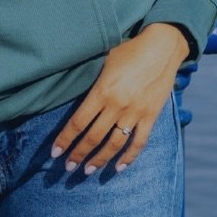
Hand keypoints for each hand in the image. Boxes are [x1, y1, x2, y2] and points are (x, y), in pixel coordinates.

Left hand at [48, 22, 188, 176]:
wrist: (162, 46)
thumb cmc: (129, 49)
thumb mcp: (104, 59)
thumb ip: (90, 78)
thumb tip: (68, 87)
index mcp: (102, 91)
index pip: (78, 123)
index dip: (65, 140)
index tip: (55, 153)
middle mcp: (117, 105)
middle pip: (93, 138)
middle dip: (78, 155)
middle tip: (68, 167)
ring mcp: (135, 112)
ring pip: (114, 144)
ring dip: (99, 160)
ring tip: (87, 171)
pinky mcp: (151, 115)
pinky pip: (139, 142)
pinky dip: (129, 157)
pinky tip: (119, 168)